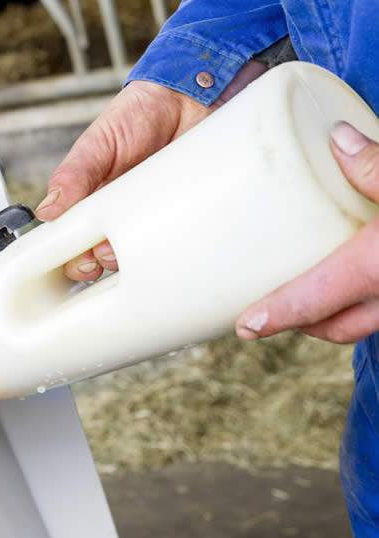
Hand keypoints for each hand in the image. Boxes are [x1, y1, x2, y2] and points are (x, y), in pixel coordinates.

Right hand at [37, 81, 212, 280]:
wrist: (191, 95)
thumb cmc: (140, 113)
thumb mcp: (98, 142)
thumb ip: (73, 175)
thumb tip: (46, 210)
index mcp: (90, 197)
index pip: (72, 237)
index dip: (69, 254)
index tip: (72, 260)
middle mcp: (118, 211)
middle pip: (97, 255)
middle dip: (93, 263)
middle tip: (96, 258)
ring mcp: (149, 215)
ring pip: (132, 254)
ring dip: (126, 256)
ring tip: (124, 244)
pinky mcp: (179, 213)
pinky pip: (172, 240)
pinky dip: (164, 246)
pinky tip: (158, 238)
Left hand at [236, 122, 378, 343]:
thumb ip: (376, 164)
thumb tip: (337, 139)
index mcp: (377, 266)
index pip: (315, 301)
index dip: (277, 315)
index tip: (244, 326)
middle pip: (336, 325)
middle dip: (297, 322)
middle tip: (261, 314)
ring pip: (361, 322)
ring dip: (329, 317)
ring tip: (299, 297)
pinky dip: (358, 304)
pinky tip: (348, 280)